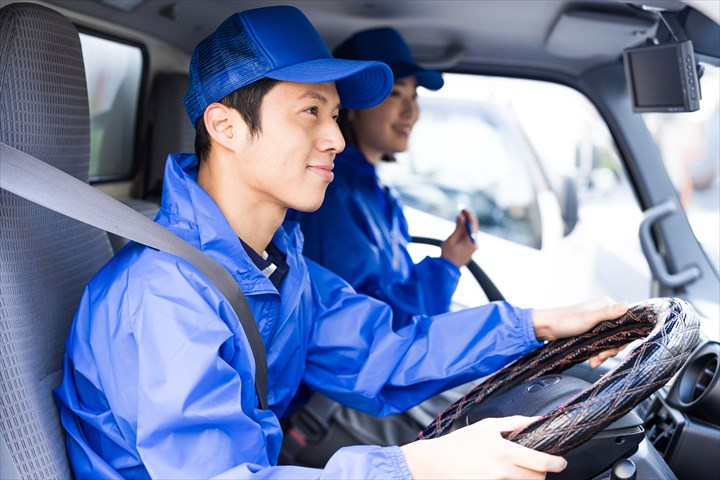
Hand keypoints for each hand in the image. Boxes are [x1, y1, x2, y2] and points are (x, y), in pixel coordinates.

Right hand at [401, 415, 566, 478]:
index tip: (561, 462)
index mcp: (504, 451)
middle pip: (537, 479)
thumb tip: (535, 419)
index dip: (556, 463)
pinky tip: (502, 476)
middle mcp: (501, 471)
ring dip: (526, 479)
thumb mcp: (486, 426)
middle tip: (535, 466)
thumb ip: (513, 423)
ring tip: (515, 470)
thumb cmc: (459, 443)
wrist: (435, 463)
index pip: (540, 462)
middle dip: (540, 473)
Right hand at [441, 209, 478, 266]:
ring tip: (458, 217)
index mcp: (472, 241)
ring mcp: (473, 247)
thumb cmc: (448, 255)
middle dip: (467, 218)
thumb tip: (461, 217)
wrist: (447, 269)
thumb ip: (458, 228)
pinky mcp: (470, 248)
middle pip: (473, 227)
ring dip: (465, 224)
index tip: (463, 209)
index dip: (468, 215)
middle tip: (460, 211)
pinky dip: (464, 230)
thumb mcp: (451, 239)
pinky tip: (459, 226)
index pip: (473, 224)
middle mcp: (475, 244)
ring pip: (471, 232)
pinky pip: (468, 236)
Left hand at [532, 297, 628, 367]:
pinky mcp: (590, 332)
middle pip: (618, 335)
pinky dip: (597, 354)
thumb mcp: (588, 319)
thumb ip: (607, 313)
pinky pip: (600, 344)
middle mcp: (603, 313)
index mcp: (606, 305)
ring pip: (609, 342)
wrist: (545, 328)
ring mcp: (597, 323)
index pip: (626, 323)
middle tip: (601, 357)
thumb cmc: (564, 321)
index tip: (614, 349)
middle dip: (610, 349)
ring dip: (603, 354)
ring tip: (594, 361)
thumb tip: (627, 305)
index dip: (622, 339)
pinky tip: (592, 360)